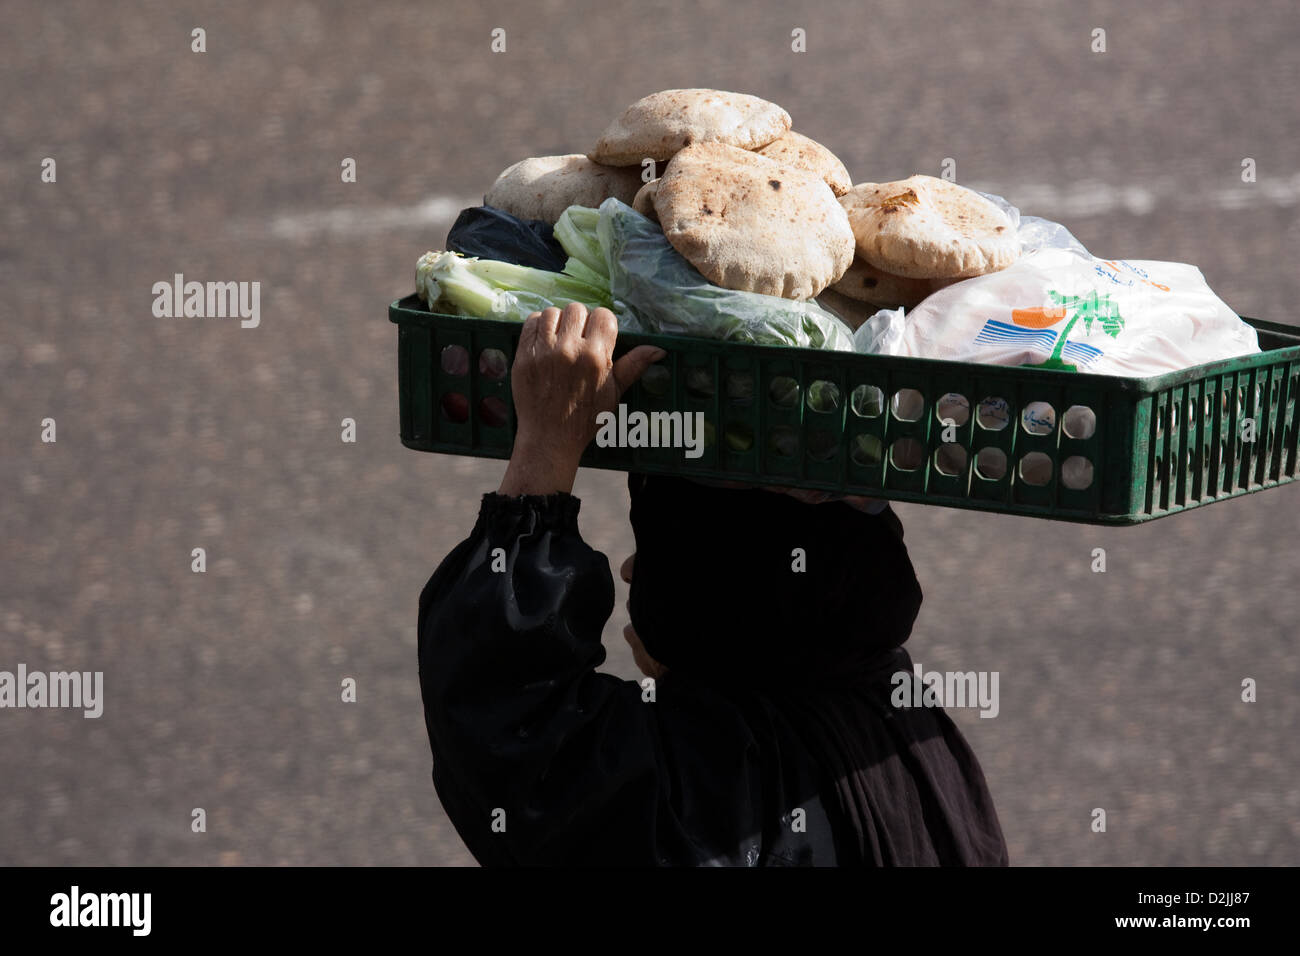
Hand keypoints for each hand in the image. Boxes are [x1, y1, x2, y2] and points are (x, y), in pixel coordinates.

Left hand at [499, 304, 664, 495]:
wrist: (549, 437)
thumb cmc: (586, 418)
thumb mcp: (614, 392)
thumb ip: (634, 365)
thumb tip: (658, 349)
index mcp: (596, 357)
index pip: (604, 316)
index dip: (603, 324)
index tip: (599, 337)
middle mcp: (569, 350)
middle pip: (578, 310)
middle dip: (581, 322)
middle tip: (579, 340)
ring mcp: (543, 352)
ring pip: (553, 312)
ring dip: (558, 323)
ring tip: (560, 340)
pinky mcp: (523, 355)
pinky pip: (531, 322)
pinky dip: (539, 327)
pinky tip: (544, 341)